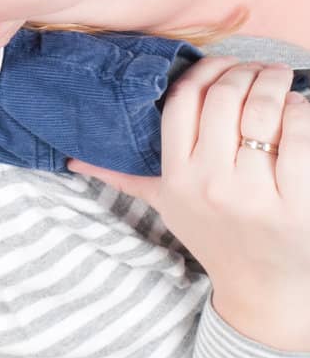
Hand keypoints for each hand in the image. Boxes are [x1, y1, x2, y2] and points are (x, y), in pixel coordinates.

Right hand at [68, 57, 309, 349]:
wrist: (262, 291)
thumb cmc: (215, 238)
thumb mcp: (165, 207)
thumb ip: (122, 178)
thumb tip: (71, 160)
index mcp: (177, 178)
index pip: (183, 101)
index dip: (205, 71)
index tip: (224, 66)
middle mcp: (211, 185)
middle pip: (224, 98)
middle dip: (247, 72)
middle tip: (261, 69)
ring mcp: (254, 196)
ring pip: (264, 111)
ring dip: (275, 84)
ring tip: (281, 81)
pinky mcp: (296, 205)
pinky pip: (300, 137)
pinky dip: (302, 113)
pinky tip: (299, 109)